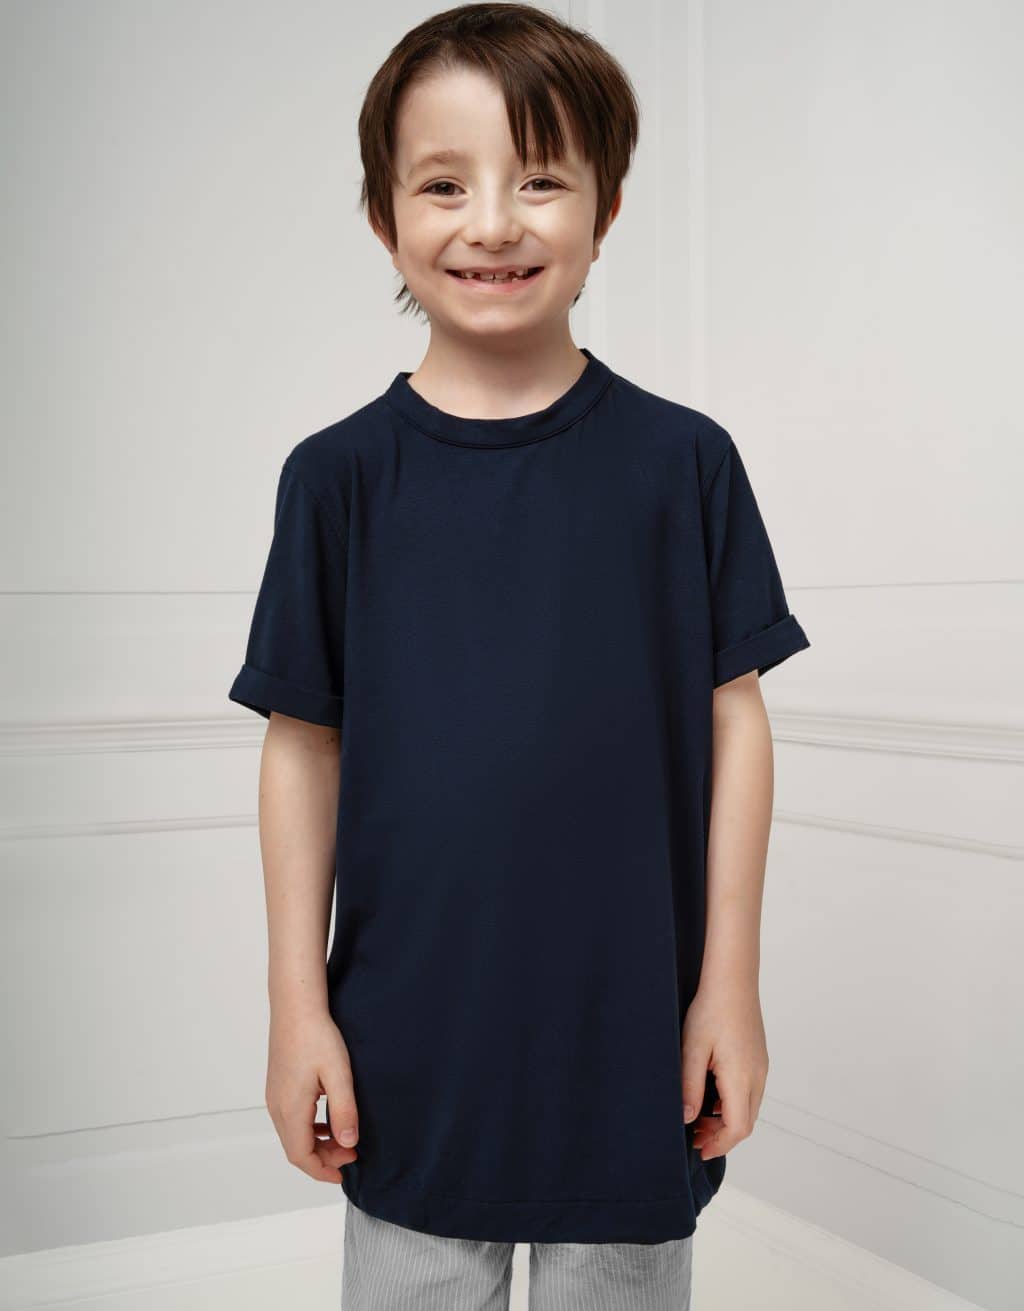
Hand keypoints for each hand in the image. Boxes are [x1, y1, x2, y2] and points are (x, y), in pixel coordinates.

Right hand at [266, 1007, 359, 1181]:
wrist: (295, 1005)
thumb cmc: (316, 1035)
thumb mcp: (338, 1074)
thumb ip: (344, 1111)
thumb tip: (348, 1144)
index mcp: (290, 1109)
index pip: (301, 1156)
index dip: (322, 1170)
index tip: (344, 1174)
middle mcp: (276, 1106)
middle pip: (296, 1148)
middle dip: (323, 1157)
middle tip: (352, 1153)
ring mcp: (274, 1095)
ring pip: (293, 1133)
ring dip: (317, 1143)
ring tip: (344, 1138)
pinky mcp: (278, 1085)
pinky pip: (291, 1118)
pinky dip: (309, 1127)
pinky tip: (328, 1118)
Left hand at [680, 983, 767, 1159]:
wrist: (733, 981)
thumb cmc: (711, 1010)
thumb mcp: (692, 1048)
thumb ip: (690, 1086)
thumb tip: (687, 1119)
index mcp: (741, 1077)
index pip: (737, 1127)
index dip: (718, 1144)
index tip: (698, 1148)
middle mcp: (757, 1076)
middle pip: (746, 1122)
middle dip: (721, 1136)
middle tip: (695, 1137)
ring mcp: (761, 1067)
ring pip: (749, 1108)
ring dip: (727, 1121)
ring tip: (700, 1119)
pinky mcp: (759, 1059)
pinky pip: (750, 1092)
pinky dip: (732, 1104)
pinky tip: (712, 1096)